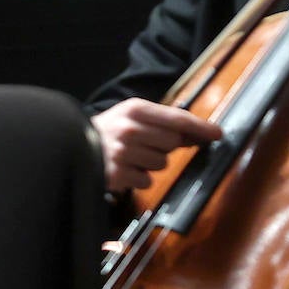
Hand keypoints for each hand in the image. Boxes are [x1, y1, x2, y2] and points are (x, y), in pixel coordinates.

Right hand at [90, 98, 221, 191]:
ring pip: (161, 163)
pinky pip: (146, 180)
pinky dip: (139, 177)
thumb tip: (195, 134)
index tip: (217, 134)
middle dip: (166, 146)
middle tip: (148, 144)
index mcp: (135, 108)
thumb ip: (161, 122)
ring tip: (132, 156)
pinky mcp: (117, 173)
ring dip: (151, 163)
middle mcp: (130, 128)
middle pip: (172, 143)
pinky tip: (125, 168)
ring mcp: (123, 151)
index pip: (177, 118)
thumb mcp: (131, 115)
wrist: (71, 144)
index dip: (200, 127)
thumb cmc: (109, 130)